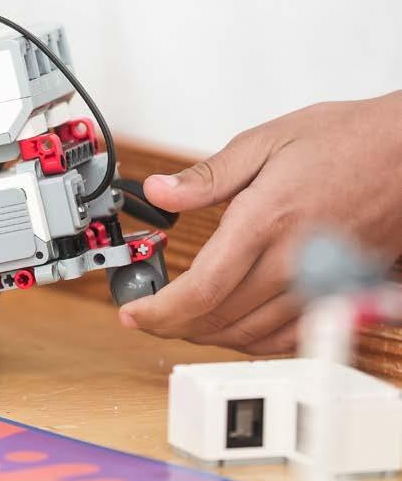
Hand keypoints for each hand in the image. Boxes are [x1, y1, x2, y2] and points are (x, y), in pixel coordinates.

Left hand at [120, 92, 401, 353]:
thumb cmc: (346, 141)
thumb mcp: (265, 142)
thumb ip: (206, 177)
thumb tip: (158, 191)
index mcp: (265, 221)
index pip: (200, 290)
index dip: (159, 311)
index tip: (134, 313)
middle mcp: (292, 262)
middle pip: (218, 319)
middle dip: (172, 324)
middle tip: (147, 314)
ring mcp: (318, 283)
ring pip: (249, 335)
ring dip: (206, 334)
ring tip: (179, 319)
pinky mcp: (339, 294)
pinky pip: (287, 336)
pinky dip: (250, 340)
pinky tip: (231, 324)